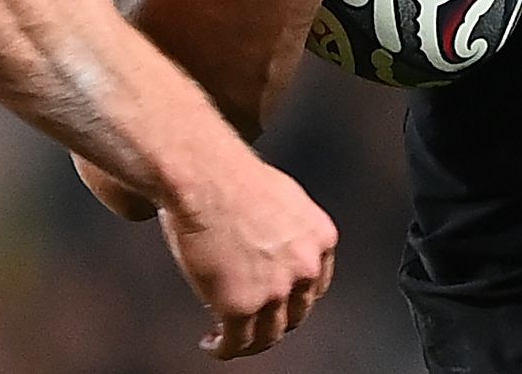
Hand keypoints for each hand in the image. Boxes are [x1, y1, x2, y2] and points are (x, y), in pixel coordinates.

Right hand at [159, 156, 337, 358]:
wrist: (202, 174)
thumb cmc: (229, 173)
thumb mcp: (281, 196)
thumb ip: (287, 227)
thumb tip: (274, 242)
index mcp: (320, 238)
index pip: (315, 284)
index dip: (294, 298)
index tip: (279, 302)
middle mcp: (304, 268)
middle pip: (296, 312)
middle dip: (274, 320)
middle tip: (254, 322)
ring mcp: (274, 290)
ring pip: (269, 335)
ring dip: (250, 341)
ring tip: (231, 338)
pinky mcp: (240, 305)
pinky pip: (236, 341)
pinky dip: (224, 348)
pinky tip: (213, 343)